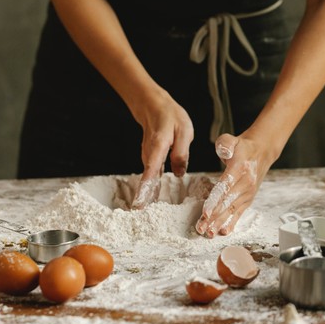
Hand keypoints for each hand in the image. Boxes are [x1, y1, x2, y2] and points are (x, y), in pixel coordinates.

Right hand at [131, 91, 193, 208]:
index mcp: (158, 146)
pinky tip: (151, 199)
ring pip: (148, 179)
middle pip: (147, 179)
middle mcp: (149, 154)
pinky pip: (151, 175)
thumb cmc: (170, 116)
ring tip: (145, 212)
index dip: (146, 186)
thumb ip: (182, 152)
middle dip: (144, 197)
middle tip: (141, 216)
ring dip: (147, 195)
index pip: (151, 169)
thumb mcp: (184, 131)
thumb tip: (179, 174)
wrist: (153, 106)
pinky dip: (150, 187)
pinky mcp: (150, 159)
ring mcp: (148, 157)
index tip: (140, 201)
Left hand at [195, 133, 272, 237]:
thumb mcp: (232, 139)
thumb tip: (223, 152)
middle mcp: (245, 183)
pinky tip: (223, 232)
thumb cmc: (242, 147)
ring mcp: (248, 193)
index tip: (205, 212)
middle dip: (213, 217)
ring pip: (232, 210)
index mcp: (239, 168)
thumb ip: (225, 144)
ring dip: (219, 223)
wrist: (261, 152)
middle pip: (227, 203)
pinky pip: (239, 213)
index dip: (215, 201)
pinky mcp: (248, 199)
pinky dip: (231, 223)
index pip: (225, 187)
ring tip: (208, 233)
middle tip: (201, 228)